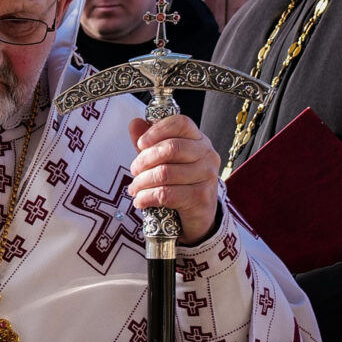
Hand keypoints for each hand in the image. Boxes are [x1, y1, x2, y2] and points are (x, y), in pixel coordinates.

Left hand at [128, 113, 220, 244]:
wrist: (198, 218)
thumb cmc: (179, 185)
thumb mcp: (163, 161)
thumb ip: (150, 143)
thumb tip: (135, 123)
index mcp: (199, 140)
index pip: (181, 123)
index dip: (157, 130)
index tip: (140, 144)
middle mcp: (207, 155)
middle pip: (171, 148)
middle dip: (144, 160)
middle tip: (134, 171)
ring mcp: (207, 176)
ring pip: (165, 173)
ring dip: (142, 182)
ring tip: (135, 189)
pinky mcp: (202, 198)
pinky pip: (167, 194)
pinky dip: (147, 198)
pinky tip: (141, 201)